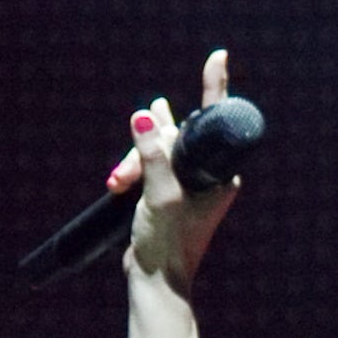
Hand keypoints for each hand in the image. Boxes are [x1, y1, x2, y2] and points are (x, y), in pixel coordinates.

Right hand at [115, 46, 240, 337]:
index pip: (214, 121)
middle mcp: (207, 176)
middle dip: (146, 146)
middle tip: (130, 171)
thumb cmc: (168, 241)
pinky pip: (148, 166)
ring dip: (133, 163)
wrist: (155, 280)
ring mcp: (186, 184)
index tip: (218, 56)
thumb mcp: (159, 193)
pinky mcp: (166, 193)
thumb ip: (151, 153)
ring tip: (118, 182)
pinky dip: (132, 170)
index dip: (214, 85)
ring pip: (156, 151)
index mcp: (220, 174)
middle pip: (175, 137)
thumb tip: (143, 116)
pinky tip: (119, 175)